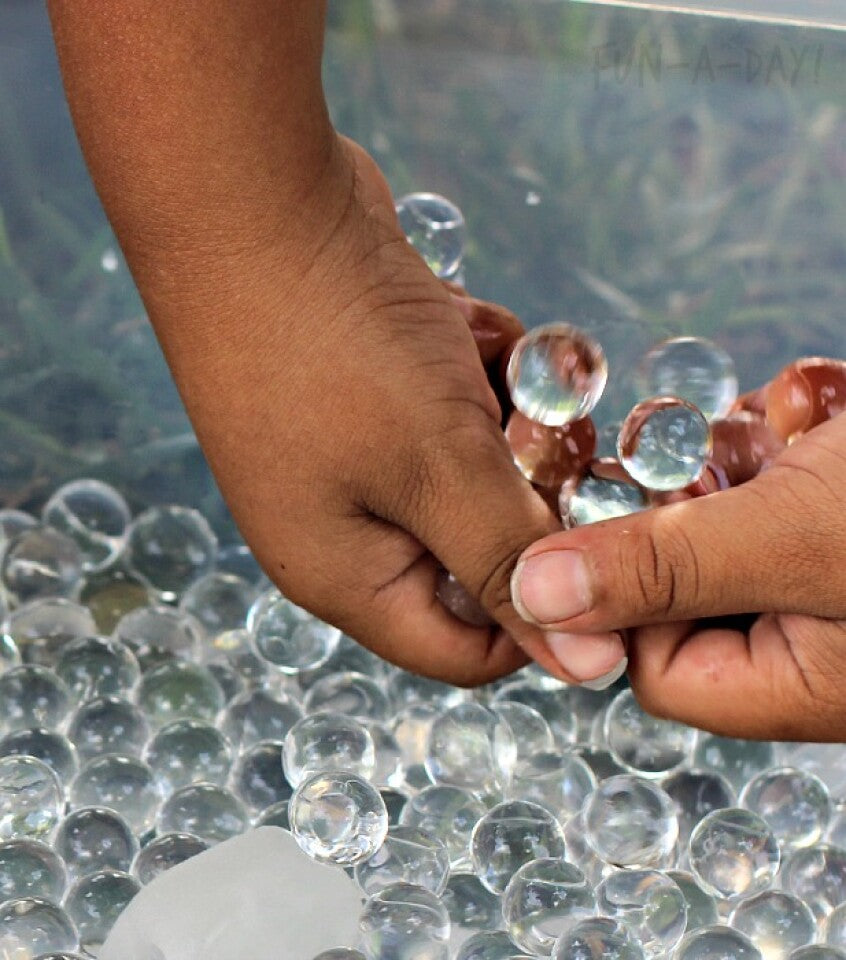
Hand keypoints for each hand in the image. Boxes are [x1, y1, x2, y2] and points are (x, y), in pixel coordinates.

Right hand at [161, 136, 581, 684]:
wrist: (254, 198)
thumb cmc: (336, 346)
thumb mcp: (439, 466)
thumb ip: (511, 564)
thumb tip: (585, 670)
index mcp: (346, 573)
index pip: (467, 650)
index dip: (541, 614)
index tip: (599, 548)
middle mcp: (349, 523)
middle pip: (481, 549)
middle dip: (529, 488)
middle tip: (559, 433)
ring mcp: (359, 449)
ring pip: (479, 467)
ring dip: (511, 416)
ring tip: (503, 363)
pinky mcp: (376, 386)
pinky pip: (459, 405)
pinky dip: (480, 368)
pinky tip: (463, 323)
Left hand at [511, 403, 845, 738]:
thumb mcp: (789, 540)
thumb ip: (664, 569)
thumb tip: (534, 598)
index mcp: (797, 681)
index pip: (653, 666)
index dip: (621, 594)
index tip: (623, 515)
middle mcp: (805, 633)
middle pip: (676, 577)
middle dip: (682, 503)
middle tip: (693, 451)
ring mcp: (817, 563)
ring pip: (720, 509)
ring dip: (734, 452)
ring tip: (785, 425)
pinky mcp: (832, 502)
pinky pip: (768, 467)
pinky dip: (777, 427)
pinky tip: (809, 406)